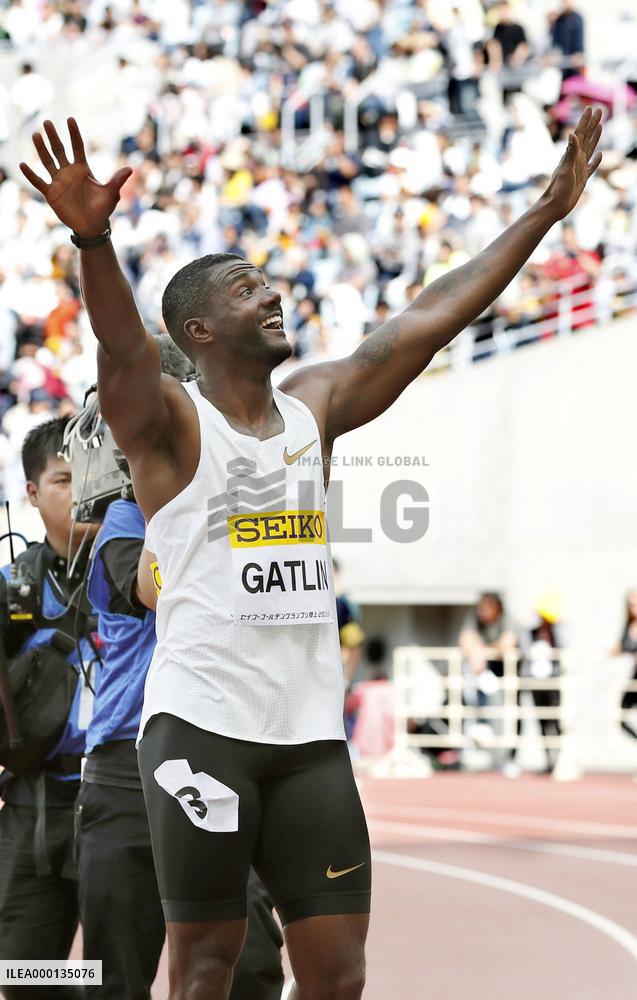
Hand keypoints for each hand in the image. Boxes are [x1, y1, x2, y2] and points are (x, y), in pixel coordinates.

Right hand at [20, 118, 131, 237]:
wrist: (92, 226)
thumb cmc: (103, 209)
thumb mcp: (111, 194)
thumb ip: (117, 181)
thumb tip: (130, 169)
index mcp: (83, 169)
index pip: (77, 147)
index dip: (74, 134)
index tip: (70, 120)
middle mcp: (69, 172)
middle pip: (59, 150)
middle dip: (53, 136)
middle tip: (46, 121)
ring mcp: (59, 182)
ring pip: (47, 161)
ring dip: (41, 149)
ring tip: (36, 135)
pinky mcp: (51, 193)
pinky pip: (38, 182)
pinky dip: (31, 174)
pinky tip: (22, 164)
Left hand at [543, 106, 602, 220]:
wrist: (554, 207)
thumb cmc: (558, 189)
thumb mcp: (565, 170)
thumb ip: (570, 152)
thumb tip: (571, 133)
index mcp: (571, 155)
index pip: (580, 133)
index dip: (585, 121)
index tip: (591, 108)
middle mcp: (575, 159)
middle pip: (586, 137)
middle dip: (592, 123)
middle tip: (599, 110)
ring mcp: (579, 168)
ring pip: (590, 148)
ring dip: (595, 136)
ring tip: (600, 125)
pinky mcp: (582, 178)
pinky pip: (592, 165)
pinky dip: (596, 159)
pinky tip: (599, 154)